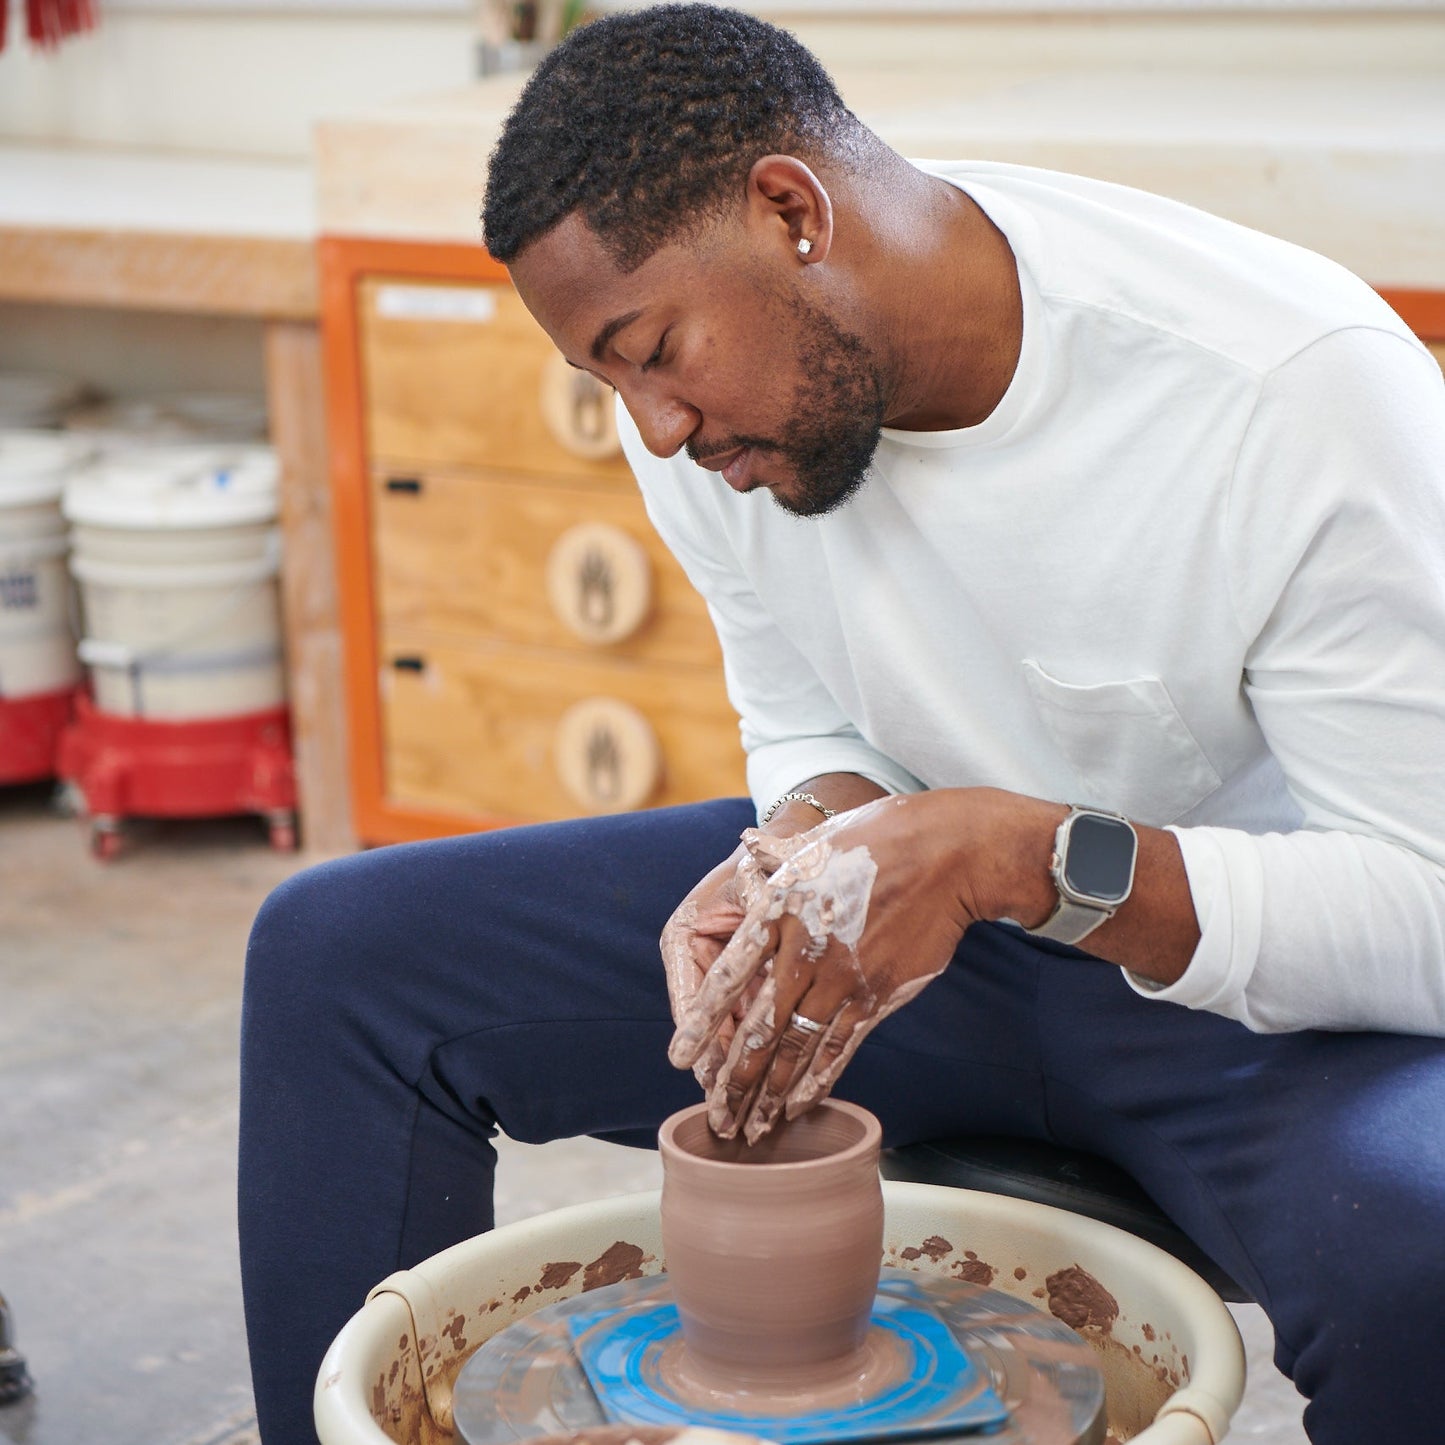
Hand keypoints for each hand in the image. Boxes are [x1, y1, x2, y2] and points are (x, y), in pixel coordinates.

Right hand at [659, 841, 776, 1089]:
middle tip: (724, 1112)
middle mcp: (697, 960)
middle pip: (708, 1024)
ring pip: (730, 1031)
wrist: (798, 848)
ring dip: (738, 1073)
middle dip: (718, 1069)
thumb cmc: (775, 858)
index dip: (699, 1034)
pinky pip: (751, 1024)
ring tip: (743, 1115)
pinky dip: (760, 1054)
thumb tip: (759, 916)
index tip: (698, 1072)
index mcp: (686, 934)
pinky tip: (772, 1090)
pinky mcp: (746, 986)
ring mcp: (722, 976)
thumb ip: (758, 903)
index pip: (691, 993)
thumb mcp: (763, 877)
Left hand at [667, 792, 984, 1143]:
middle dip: (734, 1081)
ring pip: (796, 1049)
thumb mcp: (813, 843)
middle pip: (758, 1029)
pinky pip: (838, 1048)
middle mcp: (804, 952)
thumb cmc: (876, 840)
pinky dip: (816, 1082)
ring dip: (770, 1094)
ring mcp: (842, 979)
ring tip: (750, 1128)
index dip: (701, 1020)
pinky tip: (796, 1104)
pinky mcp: (876, 995)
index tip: (679, 1058)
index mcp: (778, 911)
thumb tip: (744, 844)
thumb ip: (773, 857)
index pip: (727, 976)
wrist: (944, 855)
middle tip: (717, 1119)